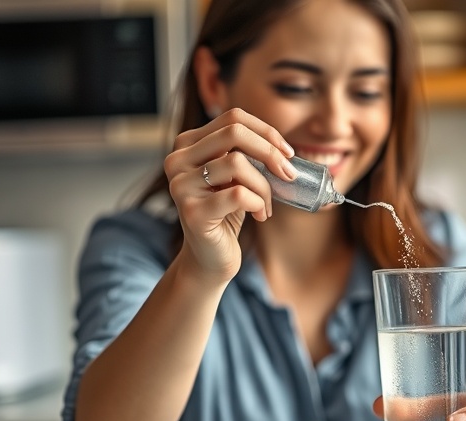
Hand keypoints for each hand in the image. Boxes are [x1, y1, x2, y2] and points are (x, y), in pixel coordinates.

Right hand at [163, 108, 295, 279]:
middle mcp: (177, 160)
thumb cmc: (227, 213)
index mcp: (188, 144)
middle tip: (288, 175)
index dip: (266, 131)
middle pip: (234, 133)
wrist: (210, 257)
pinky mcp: (192, 212)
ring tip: (267, 205)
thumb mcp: (236, 176)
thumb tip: (285, 148)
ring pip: (238, 163)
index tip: (288, 153)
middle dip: (270, 153)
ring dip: (264, 186)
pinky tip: (259, 215)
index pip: (233, 118)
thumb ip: (247, 154)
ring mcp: (180, 185)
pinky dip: (258, 203)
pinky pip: (239, 194)